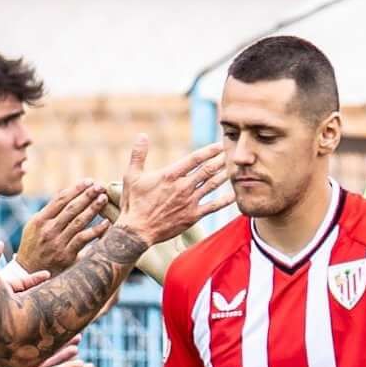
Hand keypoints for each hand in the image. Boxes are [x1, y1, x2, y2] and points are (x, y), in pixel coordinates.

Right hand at [17, 183, 119, 272]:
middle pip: (71, 208)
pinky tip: (106, 223)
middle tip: (100, 186)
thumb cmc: (34, 246)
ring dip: (93, 208)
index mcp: (40, 220)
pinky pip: (84, 239)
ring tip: (104, 198)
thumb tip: (68, 193)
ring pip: (79, 221)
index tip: (89, 181)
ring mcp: (57, 242)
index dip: (76, 189)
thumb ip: (49, 212)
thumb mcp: (34, 227)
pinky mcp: (66, 255)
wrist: (28, 273)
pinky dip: (96, 230)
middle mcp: (48, 229)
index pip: (60, 199)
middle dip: (87, 195)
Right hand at [114, 135, 234, 246]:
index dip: (209, 151)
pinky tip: (234, 194)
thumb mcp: (132, 176)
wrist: (137, 231)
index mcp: (170, 175)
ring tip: (233, 168)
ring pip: (212, 185)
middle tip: (231, 153)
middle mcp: (183, 187)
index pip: (195, 159)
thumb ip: (138, 155)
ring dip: (224, 175)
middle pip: (208, 170)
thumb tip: (141, 136)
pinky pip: (213, 207)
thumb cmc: (133, 203)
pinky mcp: (193, 216)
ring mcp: (189, 202)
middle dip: (221, 160)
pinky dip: (225, 200)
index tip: (219, 145)